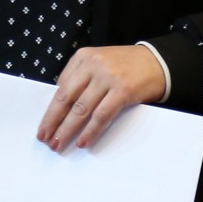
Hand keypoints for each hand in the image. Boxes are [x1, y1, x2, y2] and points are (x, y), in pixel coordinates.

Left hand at [38, 46, 166, 151]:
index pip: (60, 87)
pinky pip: (102, 116)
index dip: (50, 109)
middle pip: (66, 98)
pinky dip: (91, 131)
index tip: (44, 126)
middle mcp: (93, 64)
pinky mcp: (123, 91)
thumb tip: (61, 108)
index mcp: (83, 57)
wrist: (158, 62)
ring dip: (67, 130)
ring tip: (58, 144)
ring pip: (81, 109)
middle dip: (53, 121)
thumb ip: (81, 79)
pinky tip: (83, 142)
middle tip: (45, 139)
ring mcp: (108, 77)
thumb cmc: (126, 66)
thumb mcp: (99, 63)